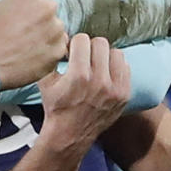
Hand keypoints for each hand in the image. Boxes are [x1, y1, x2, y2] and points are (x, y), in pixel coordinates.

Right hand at [0, 0, 67, 88]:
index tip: (21, 17)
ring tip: (27, 47)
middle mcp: (47, 7)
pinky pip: (58, 48)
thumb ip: (11, 0)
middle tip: (25, 33)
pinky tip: (32, 57)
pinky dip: (48, 52)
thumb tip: (18, 4)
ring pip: (55, 30)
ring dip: (46, 36)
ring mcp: (55, 30)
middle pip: (49, 11)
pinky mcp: (58, 50)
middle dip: (40, 20)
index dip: (28, 7)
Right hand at [38, 34, 130, 153]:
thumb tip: (62, 36)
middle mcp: (100, 81)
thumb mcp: (45, 81)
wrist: (70, 135)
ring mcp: (115, 90)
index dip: (74, 43)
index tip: (72, 51)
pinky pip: (125, 68)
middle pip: (101, 43)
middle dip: (90, 47)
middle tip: (84, 56)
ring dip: (105, 56)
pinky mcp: (124, 96)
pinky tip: (105, 75)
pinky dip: (115, 68)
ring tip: (96, 65)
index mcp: (79, 75)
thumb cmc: (56, 106)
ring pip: (116, 53)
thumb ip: (52, 57)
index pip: (82, 39)